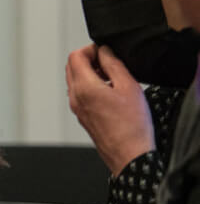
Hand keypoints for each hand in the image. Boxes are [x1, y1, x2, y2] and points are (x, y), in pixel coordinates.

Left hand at [65, 45, 154, 176]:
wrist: (129, 154)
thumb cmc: (131, 125)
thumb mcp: (129, 86)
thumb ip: (113, 64)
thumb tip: (104, 50)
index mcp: (84, 88)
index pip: (75, 56)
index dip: (91, 49)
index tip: (106, 51)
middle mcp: (75, 97)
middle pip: (71, 66)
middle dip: (88, 59)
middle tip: (109, 62)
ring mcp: (76, 108)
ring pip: (74, 80)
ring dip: (89, 72)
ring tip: (112, 77)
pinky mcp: (82, 116)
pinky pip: (79, 93)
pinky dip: (90, 85)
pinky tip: (110, 91)